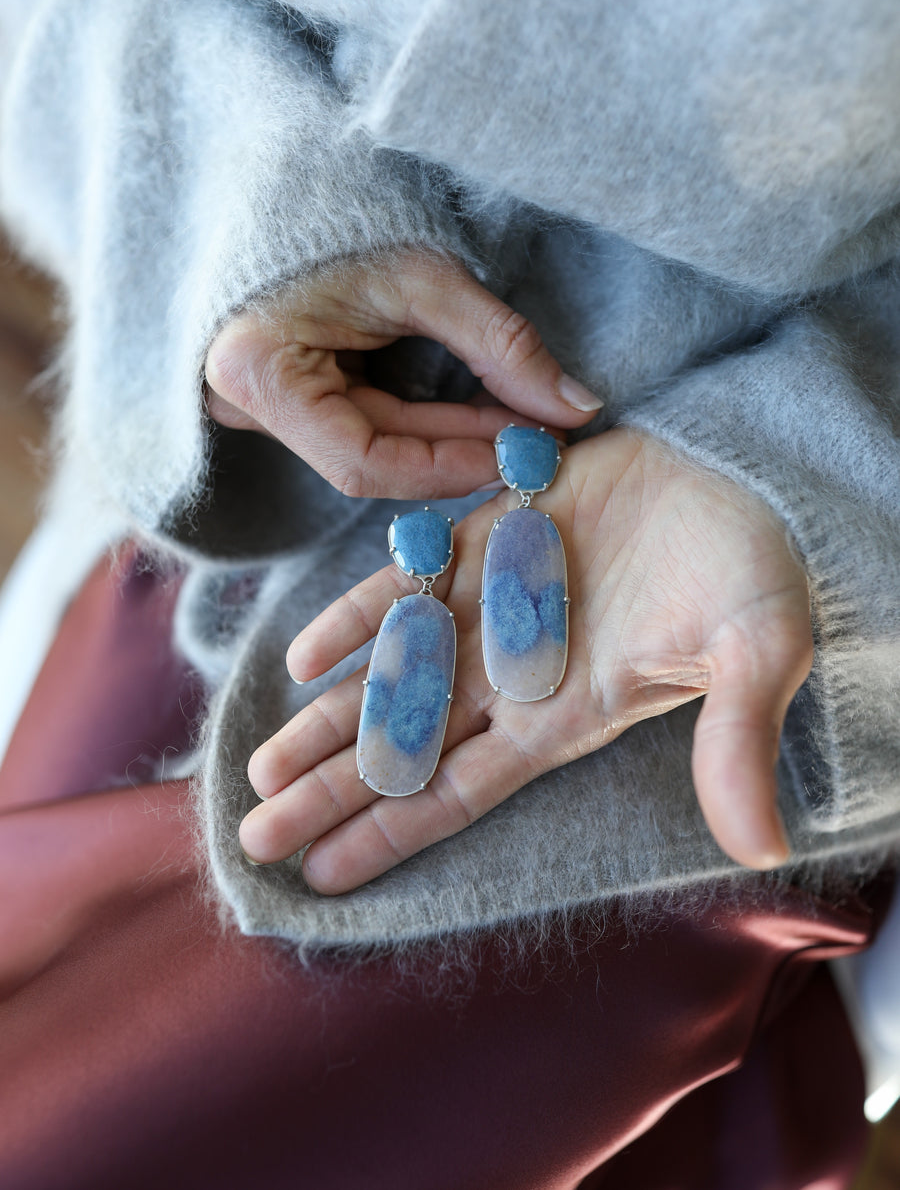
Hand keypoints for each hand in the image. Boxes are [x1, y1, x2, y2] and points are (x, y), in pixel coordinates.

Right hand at [204, 250, 601, 497]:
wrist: (283, 171)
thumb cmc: (340, 212)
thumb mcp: (425, 275)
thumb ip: (500, 345)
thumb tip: (576, 406)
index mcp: (259, 374)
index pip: (362, 462)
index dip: (448, 468)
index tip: (519, 455)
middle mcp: (247, 403)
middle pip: (373, 459)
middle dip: (463, 452)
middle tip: (539, 439)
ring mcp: (267, 402)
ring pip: (375, 447)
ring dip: (452, 440)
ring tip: (522, 422)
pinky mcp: (292, 391)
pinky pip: (367, 424)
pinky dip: (427, 423)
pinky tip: (482, 411)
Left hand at [240, 428, 812, 890]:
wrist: (745, 472)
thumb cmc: (756, 567)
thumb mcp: (755, 653)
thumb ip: (736, 742)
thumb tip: (760, 850)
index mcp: (563, 713)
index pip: (458, 789)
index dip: (388, 832)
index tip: (318, 873)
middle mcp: (515, 672)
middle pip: (402, 747)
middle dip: (329, 792)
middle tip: (252, 836)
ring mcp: (494, 606)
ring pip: (390, 677)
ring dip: (325, 720)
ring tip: (258, 764)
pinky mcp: (488, 538)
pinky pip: (407, 584)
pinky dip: (358, 617)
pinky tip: (305, 655)